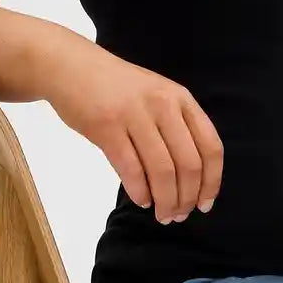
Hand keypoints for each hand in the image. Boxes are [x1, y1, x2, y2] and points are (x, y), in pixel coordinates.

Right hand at [41, 28, 223, 223]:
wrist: (71, 67)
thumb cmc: (117, 87)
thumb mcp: (157, 95)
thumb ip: (177, 126)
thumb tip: (192, 178)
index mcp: (181, 99)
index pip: (210, 146)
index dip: (211, 181)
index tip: (205, 204)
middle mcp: (163, 105)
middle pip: (188, 164)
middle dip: (187, 197)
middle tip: (179, 215)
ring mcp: (135, 115)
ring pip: (162, 170)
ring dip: (165, 200)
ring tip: (163, 215)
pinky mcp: (106, 127)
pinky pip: (131, 168)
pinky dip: (140, 191)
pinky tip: (142, 201)